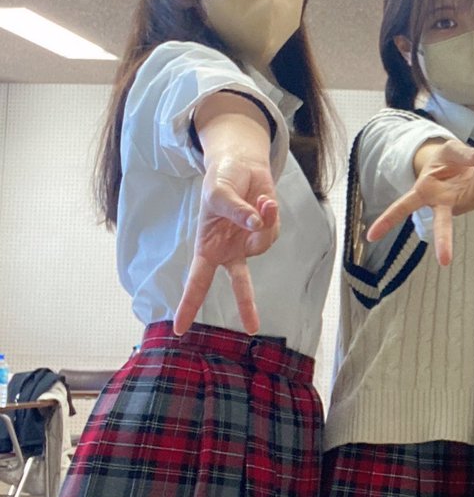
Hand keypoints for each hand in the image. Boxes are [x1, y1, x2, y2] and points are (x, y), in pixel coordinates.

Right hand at [175, 155, 279, 334]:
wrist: (242, 168)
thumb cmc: (221, 182)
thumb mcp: (219, 194)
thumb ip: (237, 211)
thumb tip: (256, 224)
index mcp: (207, 248)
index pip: (196, 281)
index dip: (188, 304)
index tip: (178, 329)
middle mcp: (229, 251)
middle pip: (239, 284)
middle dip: (246, 304)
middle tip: (251, 328)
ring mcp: (250, 243)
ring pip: (262, 243)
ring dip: (261, 219)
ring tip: (256, 199)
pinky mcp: (267, 232)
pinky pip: (272, 228)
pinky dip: (270, 212)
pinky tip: (263, 200)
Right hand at [366, 140, 473, 265]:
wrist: (461, 163)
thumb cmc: (448, 158)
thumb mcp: (451, 149)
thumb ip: (465, 153)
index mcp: (422, 191)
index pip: (402, 207)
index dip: (387, 221)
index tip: (370, 237)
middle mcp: (440, 204)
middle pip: (441, 224)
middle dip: (444, 241)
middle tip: (444, 262)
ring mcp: (460, 206)